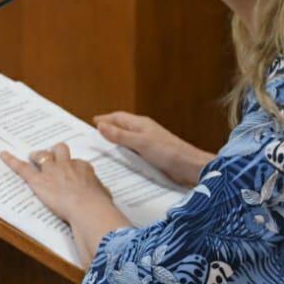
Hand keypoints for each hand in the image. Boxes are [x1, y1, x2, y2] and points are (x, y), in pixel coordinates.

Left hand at [0, 143, 129, 263]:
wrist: (88, 208)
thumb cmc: (99, 206)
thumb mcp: (104, 196)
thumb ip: (100, 192)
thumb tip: (102, 196)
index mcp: (84, 168)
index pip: (77, 163)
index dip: (72, 168)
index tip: (72, 174)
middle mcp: (67, 165)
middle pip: (60, 151)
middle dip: (55, 153)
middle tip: (52, 157)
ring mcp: (52, 171)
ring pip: (42, 155)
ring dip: (37, 156)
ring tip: (33, 157)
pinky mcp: (38, 180)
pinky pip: (23, 168)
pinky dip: (11, 161)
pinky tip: (3, 155)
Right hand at [93, 111, 210, 186]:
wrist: (189, 166)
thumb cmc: (168, 152)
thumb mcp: (140, 143)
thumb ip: (120, 135)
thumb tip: (101, 125)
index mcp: (140, 124)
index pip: (118, 117)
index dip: (105, 119)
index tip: (93, 121)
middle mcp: (144, 131)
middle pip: (123, 126)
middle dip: (109, 128)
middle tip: (96, 133)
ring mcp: (149, 142)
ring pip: (129, 138)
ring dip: (117, 140)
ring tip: (105, 146)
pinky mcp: (153, 154)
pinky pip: (135, 149)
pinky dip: (126, 151)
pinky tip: (122, 159)